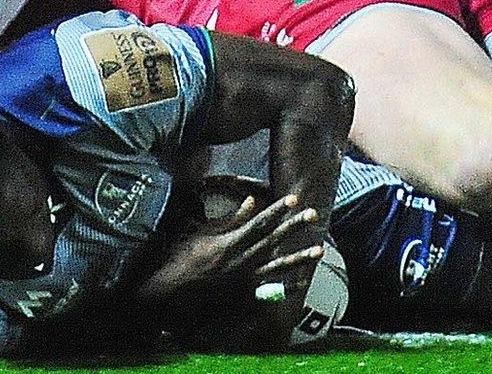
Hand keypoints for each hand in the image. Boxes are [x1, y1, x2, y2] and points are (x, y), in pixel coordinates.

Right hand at [140, 194, 322, 302]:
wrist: (171, 293)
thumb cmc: (180, 259)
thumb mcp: (202, 234)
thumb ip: (230, 219)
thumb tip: (251, 201)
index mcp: (230, 243)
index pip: (259, 223)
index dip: (277, 209)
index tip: (293, 198)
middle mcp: (242, 261)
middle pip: (274, 241)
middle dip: (294, 226)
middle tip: (313, 214)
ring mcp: (244, 280)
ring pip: (278, 267)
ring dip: (300, 258)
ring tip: (320, 250)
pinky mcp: (243, 294)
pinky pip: (270, 290)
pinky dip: (287, 287)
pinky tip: (302, 282)